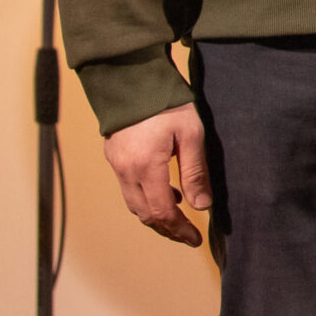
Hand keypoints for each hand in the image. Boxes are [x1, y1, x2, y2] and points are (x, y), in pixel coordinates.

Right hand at [103, 103, 211, 247]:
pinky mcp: (114, 156)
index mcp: (146, 167)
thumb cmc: (167, 103)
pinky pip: (128, 189)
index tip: (196, 237)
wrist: (133, 78)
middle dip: (167, 228)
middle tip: (188, 234)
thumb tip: (202, 206)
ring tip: (179, 215)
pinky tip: (164, 191)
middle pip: (145, 214)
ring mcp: (116, 164)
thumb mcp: (191, 134)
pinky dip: (145, 198)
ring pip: (134, 204)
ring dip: (155, 215)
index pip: (162, 212)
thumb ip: (195, 171)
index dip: (179, 229)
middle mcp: (126, 171)